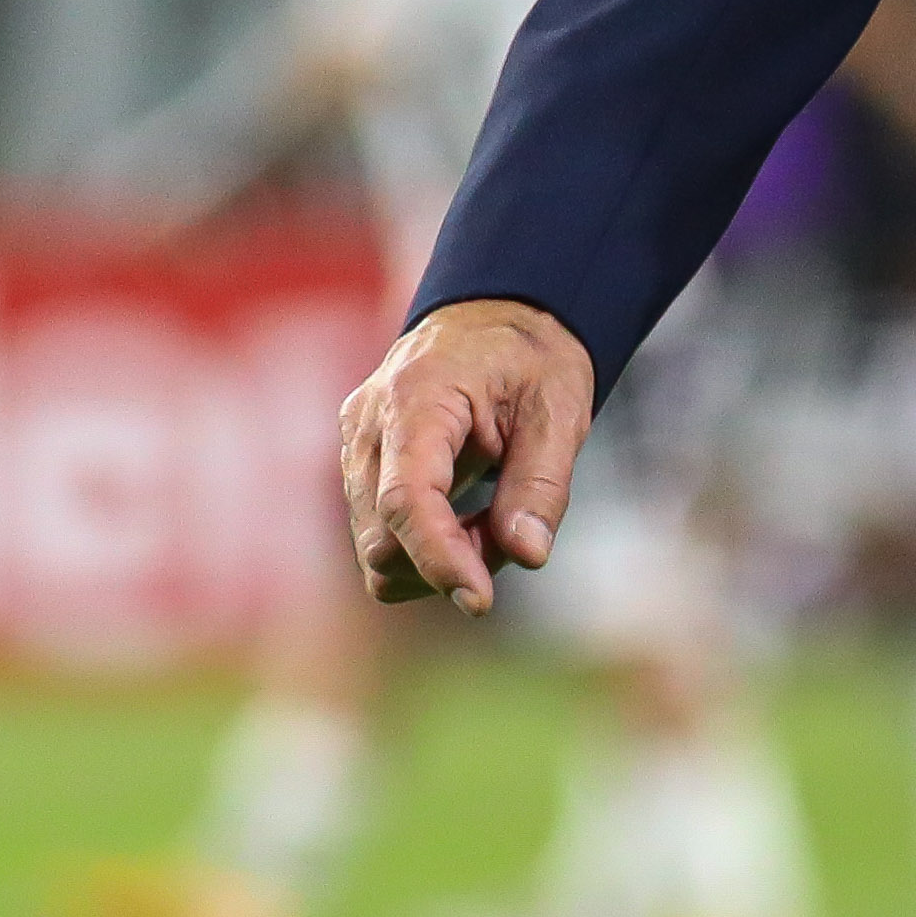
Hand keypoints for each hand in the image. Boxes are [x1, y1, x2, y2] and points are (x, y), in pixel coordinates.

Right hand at [337, 299, 596, 613]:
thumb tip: (528, 556)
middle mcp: (367, 427)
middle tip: (514, 534)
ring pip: (376, 549)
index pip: (406, 500)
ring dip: (438, 559)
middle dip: (450, 560)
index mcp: (415, 398)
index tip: (481, 601)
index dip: (439, 558)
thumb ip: (542, 484)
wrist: (496, 315)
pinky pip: (380, 536)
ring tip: (496, 518)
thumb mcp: (560, 408)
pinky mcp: (360, 468)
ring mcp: (355, 449)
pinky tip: (469, 518)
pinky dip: (425, 548)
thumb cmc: (531, 356)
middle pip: (381, 539)